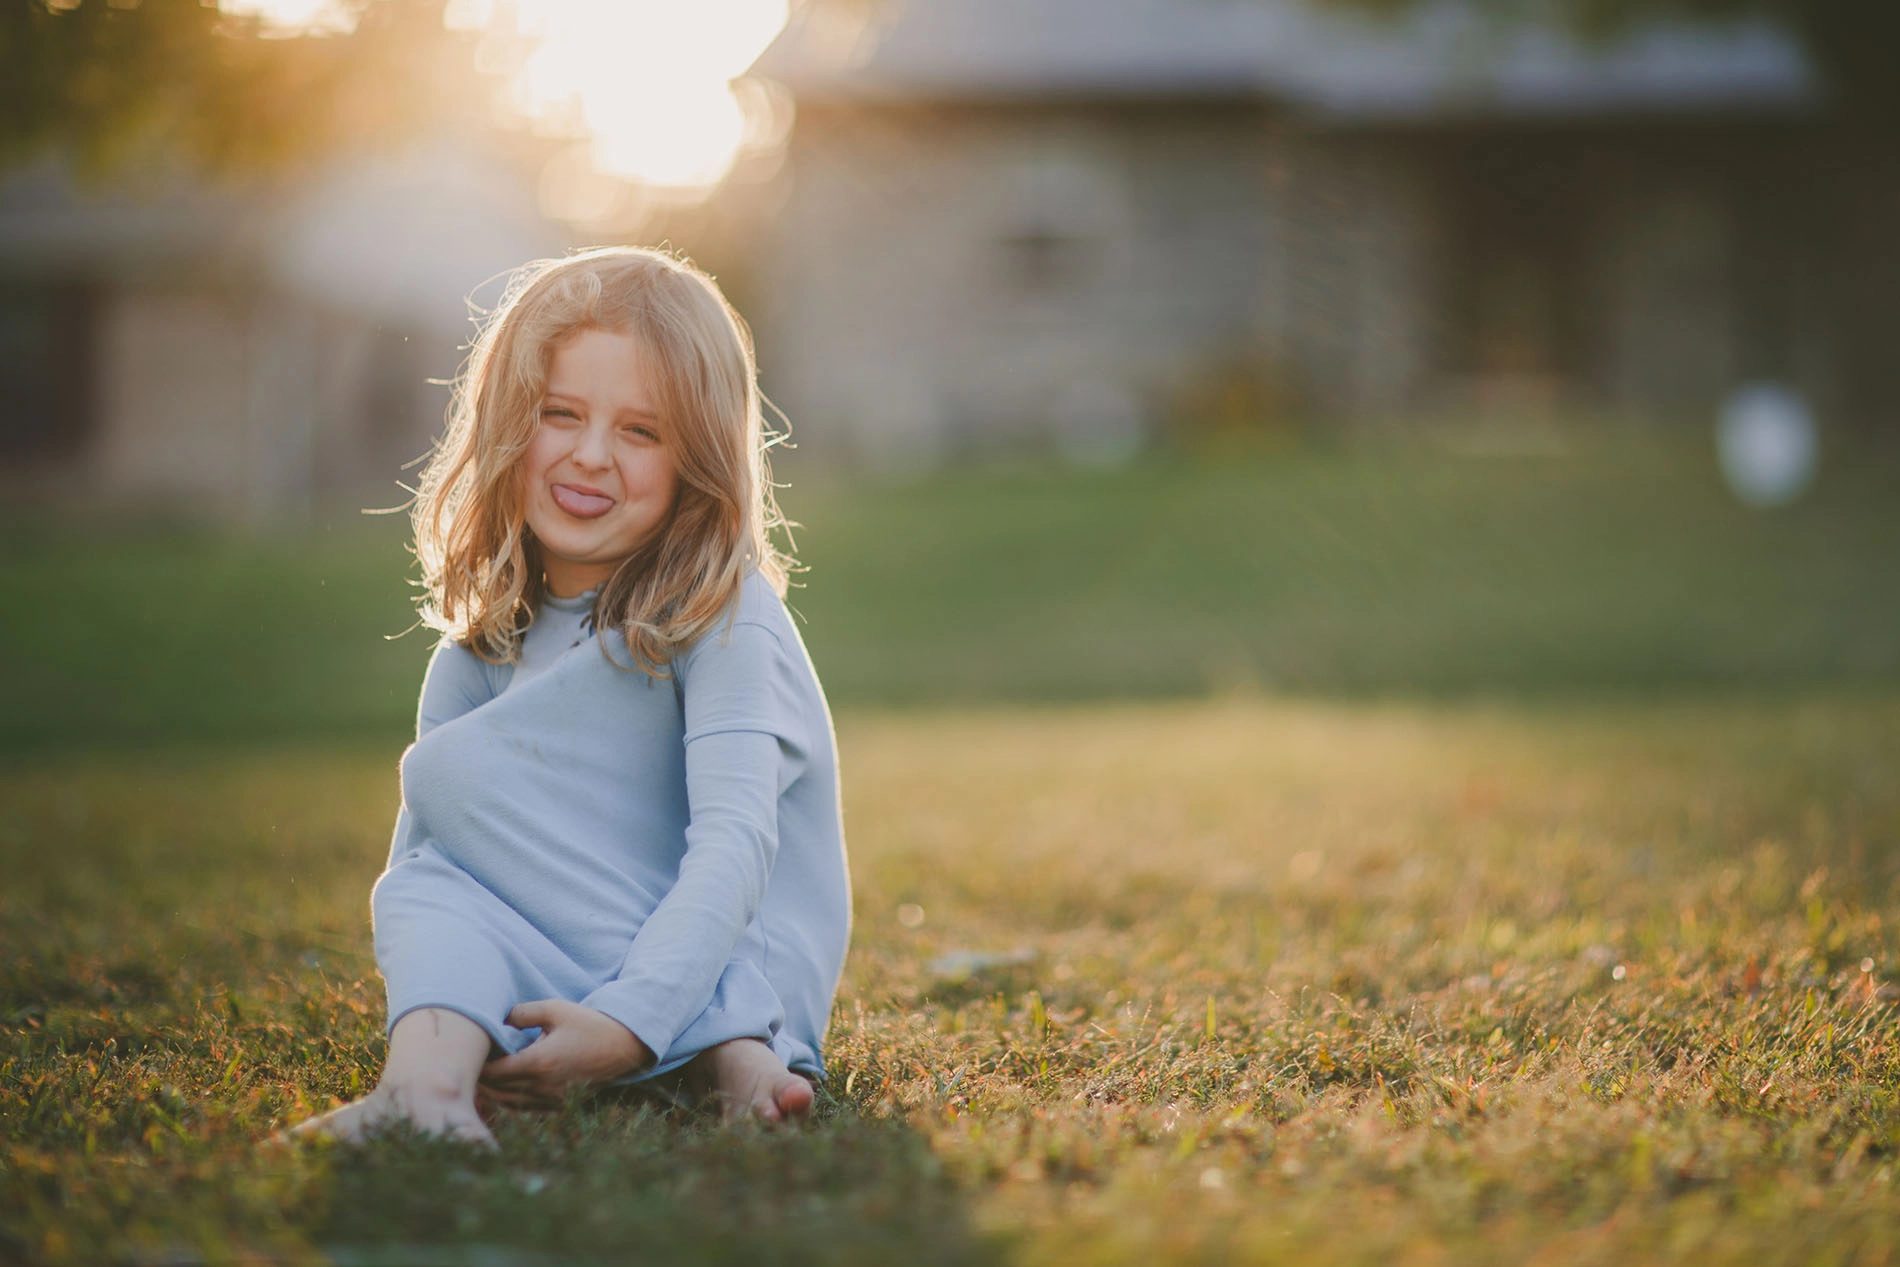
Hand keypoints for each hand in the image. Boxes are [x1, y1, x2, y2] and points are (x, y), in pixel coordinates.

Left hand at [478, 999, 653, 1109]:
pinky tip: (503, 1091)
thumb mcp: (556, 1009)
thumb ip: (523, 1012)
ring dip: (492, 1095)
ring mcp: (551, 1099)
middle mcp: (542, 1086)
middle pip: (497, 1092)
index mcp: (538, 1062)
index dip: (478, 1067)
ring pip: (509, 1105)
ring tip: (481, 1081)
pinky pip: (525, 1110)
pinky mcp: (559, 1104)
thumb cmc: (589, 1024)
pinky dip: (510, 1103)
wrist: (623, 1046)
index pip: (494, 1073)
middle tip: (468, 1069)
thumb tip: (498, 1019)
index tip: (469, 1057)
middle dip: (481, 1082)